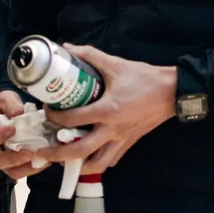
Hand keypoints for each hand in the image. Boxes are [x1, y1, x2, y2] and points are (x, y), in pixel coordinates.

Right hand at [0, 88, 48, 180]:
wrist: (7, 113)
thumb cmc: (1, 106)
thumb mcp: (4, 97)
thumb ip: (10, 102)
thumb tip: (18, 113)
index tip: (12, 129)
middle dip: (13, 159)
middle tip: (30, 152)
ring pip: (9, 170)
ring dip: (26, 167)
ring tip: (41, 160)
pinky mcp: (11, 164)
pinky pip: (19, 172)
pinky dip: (32, 168)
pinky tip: (44, 161)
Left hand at [55, 46, 177, 175]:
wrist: (172, 92)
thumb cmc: (144, 78)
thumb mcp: (116, 64)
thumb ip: (90, 55)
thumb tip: (68, 48)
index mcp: (107, 110)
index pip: (73, 119)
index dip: (55, 117)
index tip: (47, 111)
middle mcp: (112, 130)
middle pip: (80, 151)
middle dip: (58, 155)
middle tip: (42, 152)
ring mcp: (121, 140)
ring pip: (96, 164)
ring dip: (77, 164)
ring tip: (63, 159)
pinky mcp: (129, 143)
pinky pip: (110, 160)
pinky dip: (96, 162)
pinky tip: (87, 155)